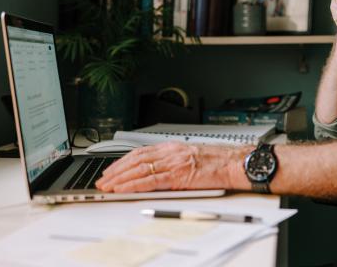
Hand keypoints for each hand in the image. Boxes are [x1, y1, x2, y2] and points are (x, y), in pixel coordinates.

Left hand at [95, 142, 249, 192]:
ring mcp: (174, 163)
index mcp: (173, 147)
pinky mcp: (178, 175)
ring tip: (108, 186)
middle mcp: (171, 152)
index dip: (123, 161)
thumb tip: (157, 173)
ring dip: (120, 179)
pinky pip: (150, 181)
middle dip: (116, 170)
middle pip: (136, 159)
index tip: (112, 169)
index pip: (141, 152)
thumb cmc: (218, 162)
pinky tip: (123, 189)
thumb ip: (173, 162)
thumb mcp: (191, 157)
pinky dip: (133, 185)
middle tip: (103, 180)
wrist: (233, 163)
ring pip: (139, 169)